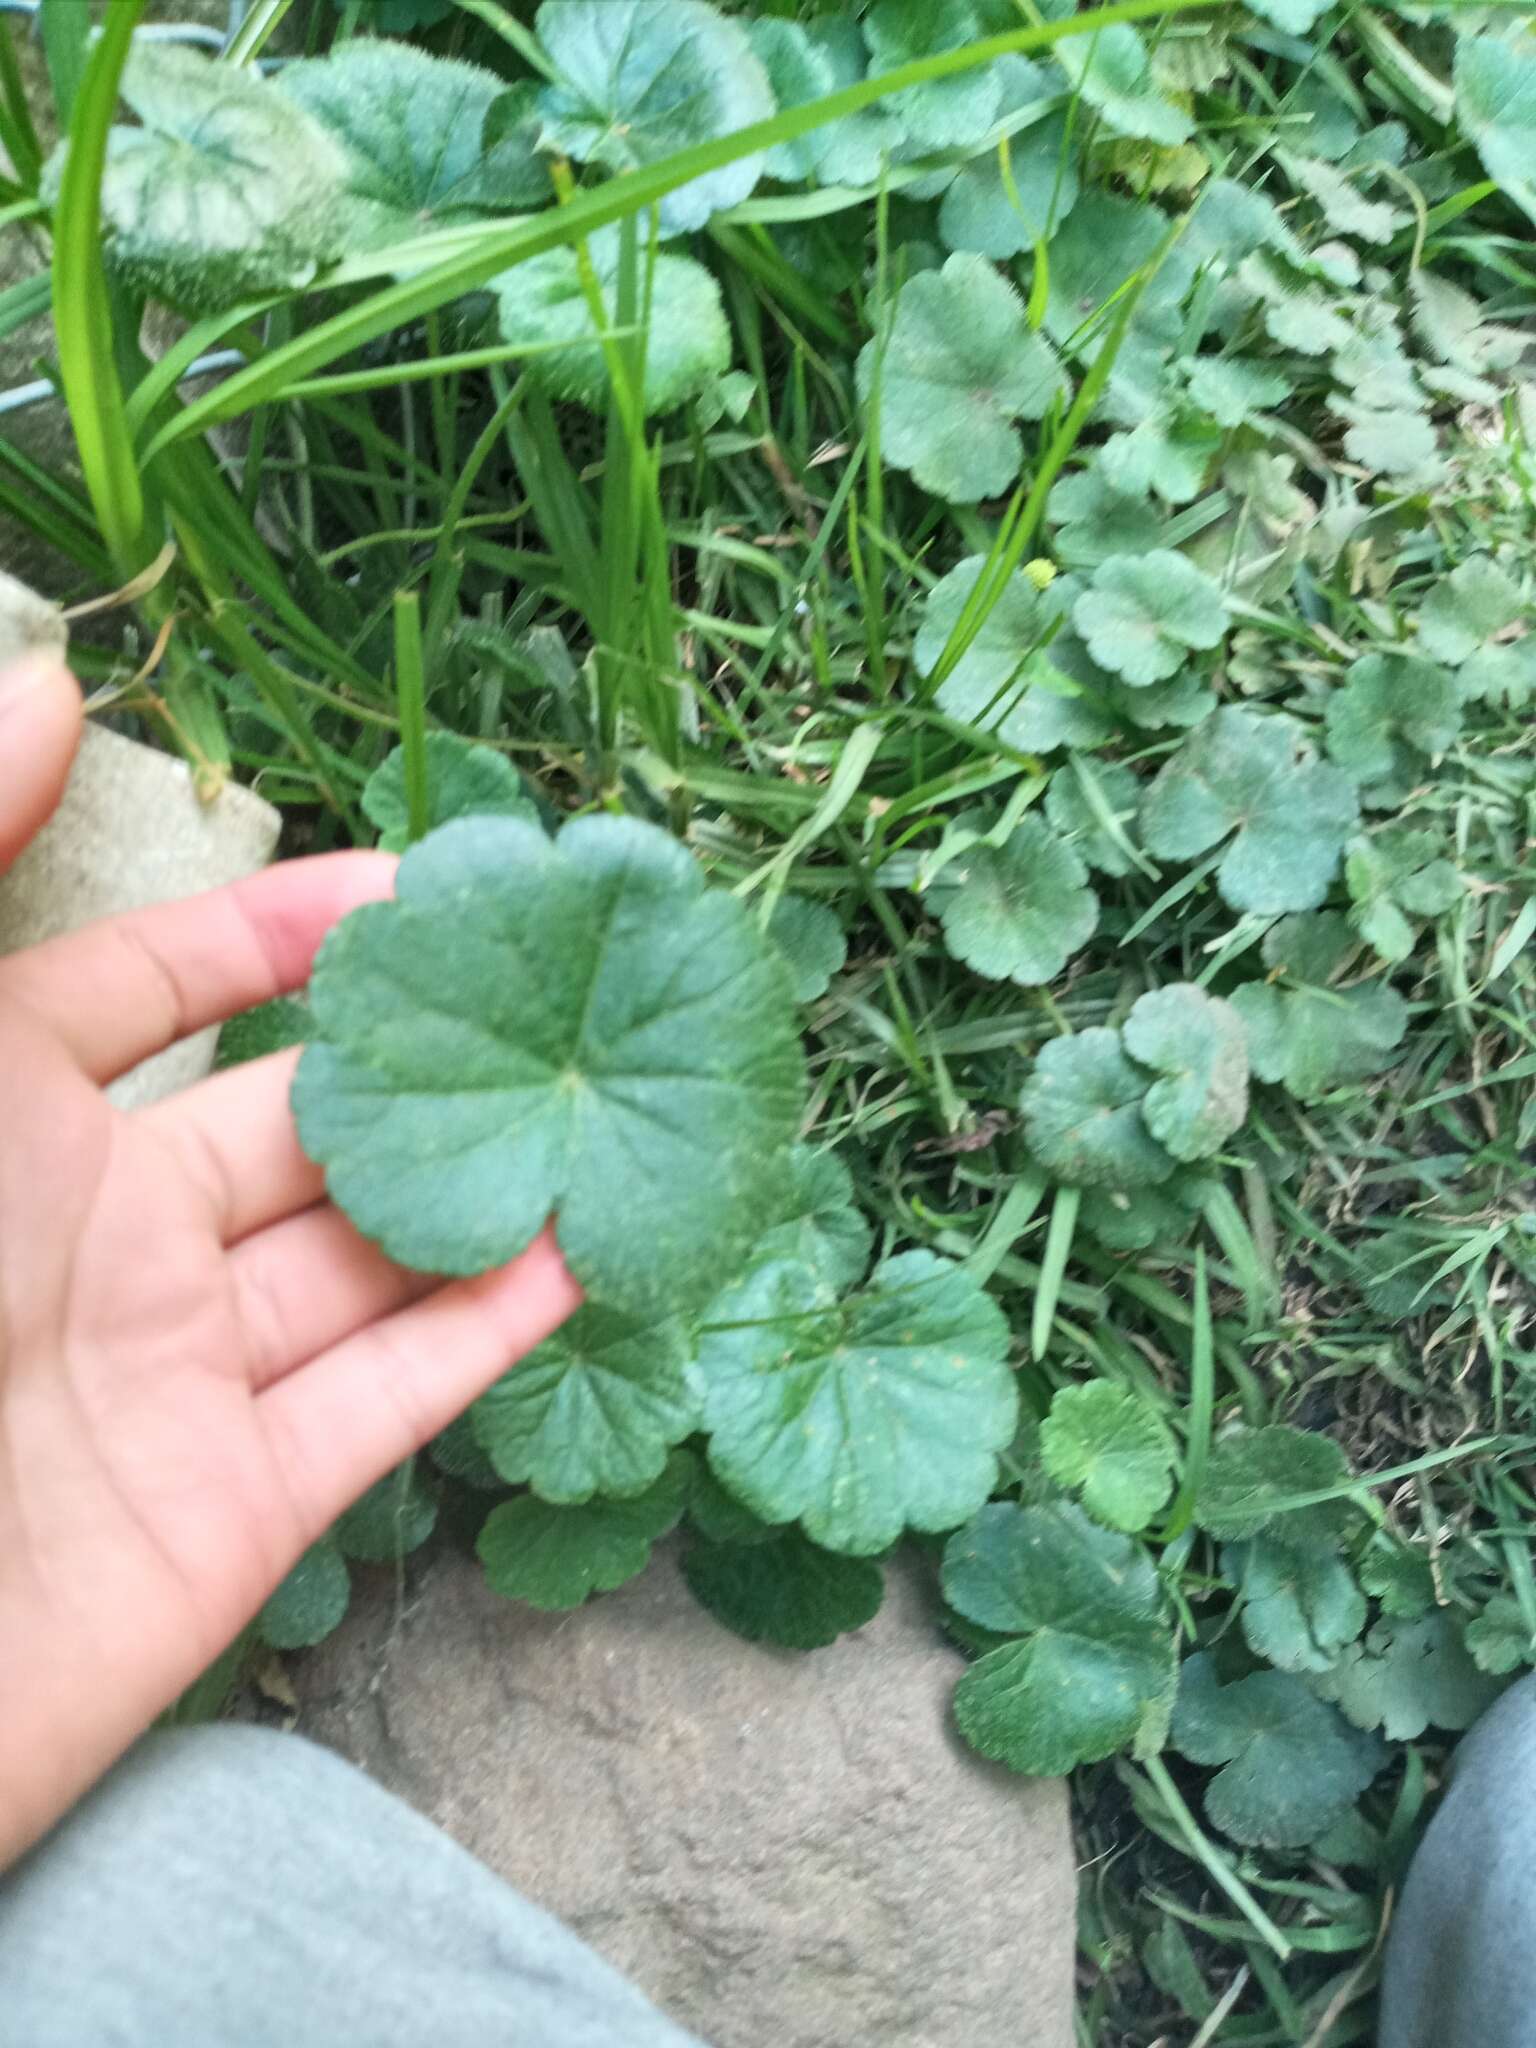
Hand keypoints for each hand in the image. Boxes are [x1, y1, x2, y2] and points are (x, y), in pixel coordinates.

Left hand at [0, 655, 580, 1865]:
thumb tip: (51, 679)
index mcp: (6, 1126)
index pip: (151, 993)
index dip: (268, 932)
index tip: (403, 883)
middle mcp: (99, 1240)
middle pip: (294, 1126)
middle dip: (417, 1061)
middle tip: (560, 993)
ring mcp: (178, 1377)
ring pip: (362, 1262)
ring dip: (479, 1193)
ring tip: (610, 1112)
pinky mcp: (241, 1511)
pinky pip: (387, 1405)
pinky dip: (486, 1338)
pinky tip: (583, 1260)